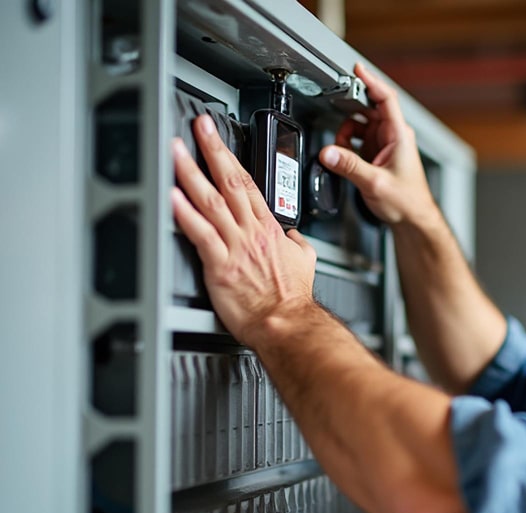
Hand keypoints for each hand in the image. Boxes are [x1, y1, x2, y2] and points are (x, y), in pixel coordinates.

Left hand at [171, 114, 317, 346]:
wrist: (289, 324)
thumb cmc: (293, 299)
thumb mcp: (305, 263)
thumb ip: (296, 244)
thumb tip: (294, 236)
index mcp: (268, 229)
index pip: (247, 183)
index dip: (230, 156)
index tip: (216, 137)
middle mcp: (251, 232)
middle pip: (229, 182)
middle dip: (211, 150)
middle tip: (196, 127)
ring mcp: (235, 247)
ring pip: (211, 201)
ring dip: (191, 173)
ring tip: (175, 152)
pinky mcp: (221, 266)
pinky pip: (201, 234)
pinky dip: (185, 214)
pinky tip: (172, 197)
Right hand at [319, 62, 438, 226]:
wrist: (413, 219)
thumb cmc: (407, 202)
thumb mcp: (375, 183)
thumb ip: (350, 167)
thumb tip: (328, 153)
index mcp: (398, 135)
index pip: (385, 98)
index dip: (371, 81)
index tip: (356, 69)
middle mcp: (393, 136)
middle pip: (369, 108)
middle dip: (350, 109)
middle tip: (335, 111)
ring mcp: (386, 144)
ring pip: (361, 124)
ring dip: (347, 132)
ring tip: (341, 149)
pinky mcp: (378, 154)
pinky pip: (359, 140)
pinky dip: (348, 144)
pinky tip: (345, 156)